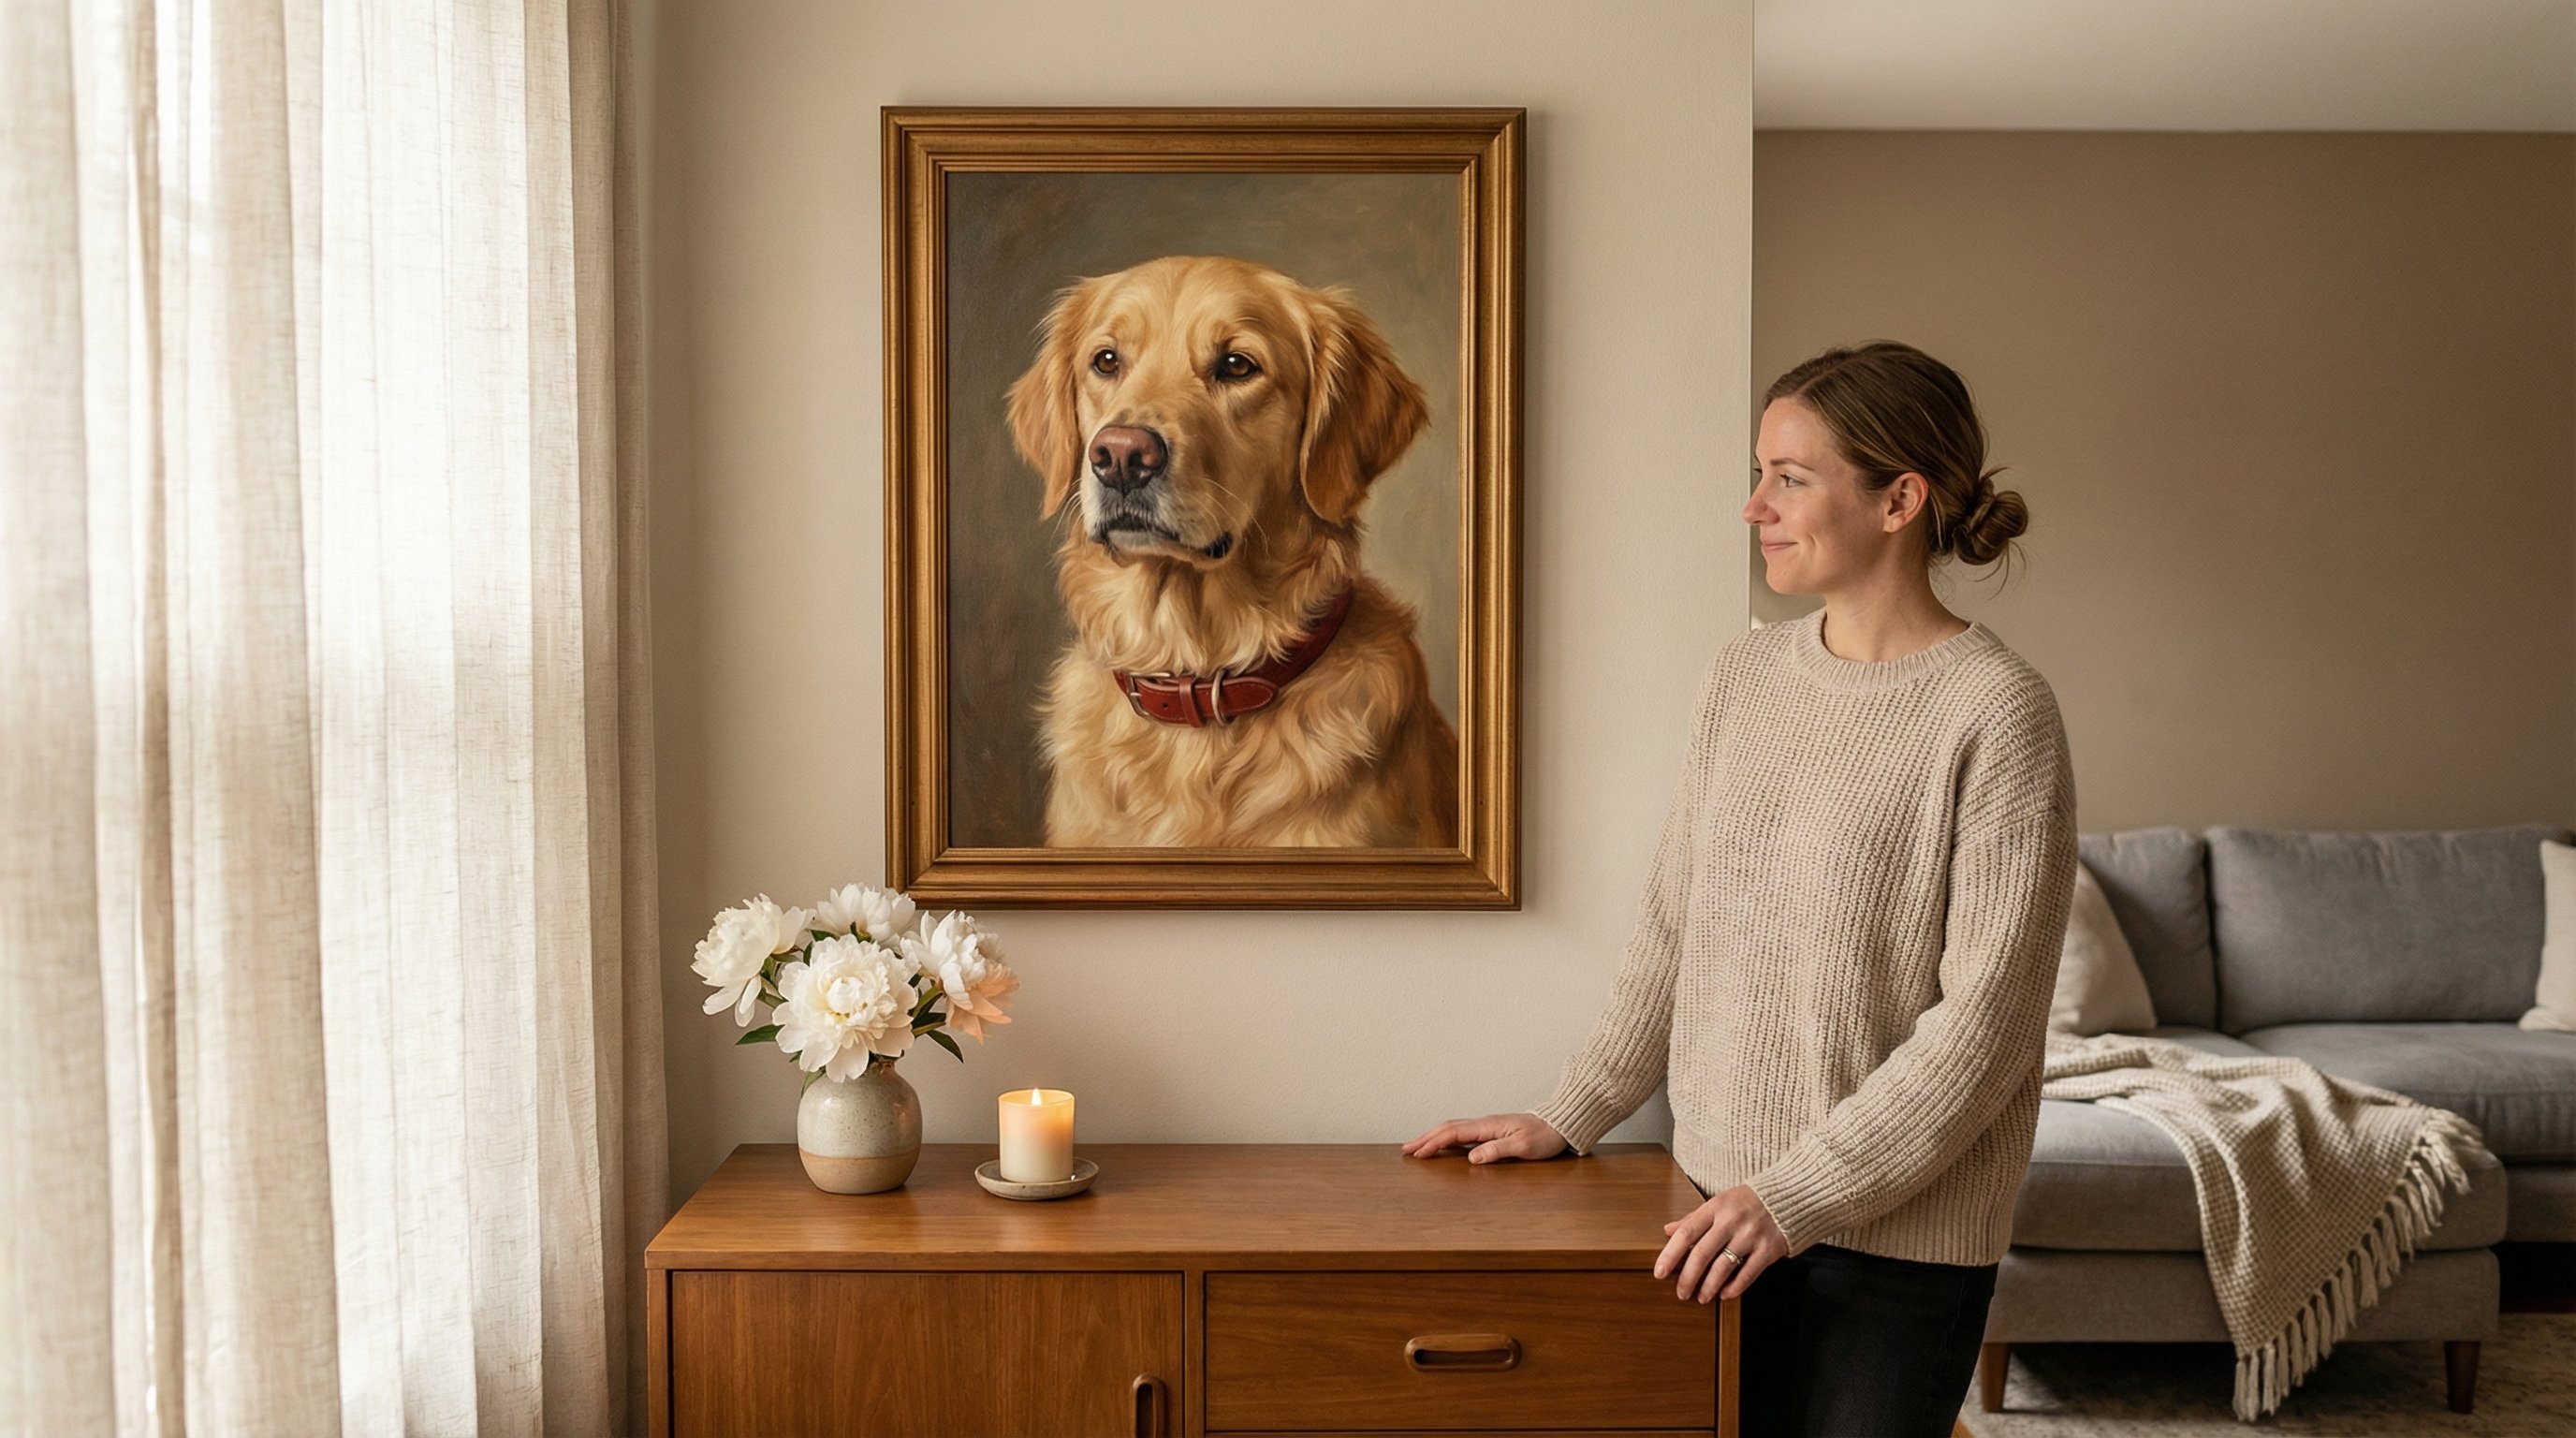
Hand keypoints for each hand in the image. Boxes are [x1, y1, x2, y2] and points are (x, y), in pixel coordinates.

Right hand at [1400, 1112, 1568, 1164]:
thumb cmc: (1545, 1136)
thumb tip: (1472, 1157)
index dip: (1433, 1143)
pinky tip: (1444, 1144)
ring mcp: (1488, 1126)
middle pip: (1448, 1128)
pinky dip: (1447, 1137)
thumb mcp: (1524, 1147)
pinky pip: (1463, 1132)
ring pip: (1454, 1128)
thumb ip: (1498, 1151)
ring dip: (1434, 1136)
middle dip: (1426, 1138)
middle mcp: (1485, 1123)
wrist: (1561, 1125)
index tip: (1417, 1153)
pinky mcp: (1493, 1130)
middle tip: (1407, 1149)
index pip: (1454, 1133)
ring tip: (1419, 1146)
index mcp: (1489, 1125)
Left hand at [1655, 1184, 1787, 1303]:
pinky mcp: (1768, 1249)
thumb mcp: (1719, 1202)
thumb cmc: (1748, 1201)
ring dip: (1709, 1286)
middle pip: (1702, 1253)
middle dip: (1688, 1277)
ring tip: (1701, 1297)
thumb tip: (1668, 1230)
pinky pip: (1748, 1273)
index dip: (1670, 1254)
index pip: (1686, 1232)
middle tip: (1681, 1293)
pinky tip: (1725, 1295)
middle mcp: (1731, 1221)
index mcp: (1715, 1207)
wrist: (1788, 1196)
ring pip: (1723, 1266)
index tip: (1660, 1272)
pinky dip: (1734, 1287)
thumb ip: (1694, 1218)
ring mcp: (1751, 1235)